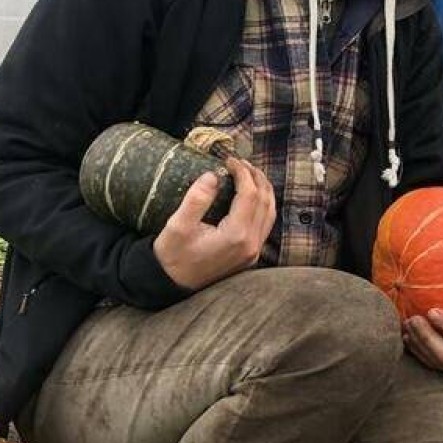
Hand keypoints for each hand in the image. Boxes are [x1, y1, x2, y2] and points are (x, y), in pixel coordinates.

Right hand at [153, 158, 275, 289]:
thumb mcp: (177, 226)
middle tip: (242, 162)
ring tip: (250, 173)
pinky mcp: (251, 255)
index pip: (250, 195)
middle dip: (257, 178)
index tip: (229, 160)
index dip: (243, 173)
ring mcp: (253, 251)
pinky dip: (263, 205)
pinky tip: (253, 195)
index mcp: (236, 235)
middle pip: (265, 202)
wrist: (172, 283)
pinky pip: (266, 225)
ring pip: (270, 213)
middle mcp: (251, 244)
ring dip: (264, 190)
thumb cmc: (172, 255)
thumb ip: (196, 199)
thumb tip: (213, 175)